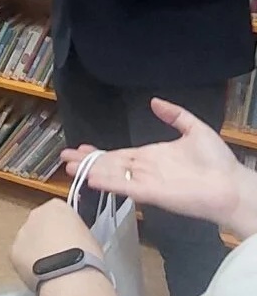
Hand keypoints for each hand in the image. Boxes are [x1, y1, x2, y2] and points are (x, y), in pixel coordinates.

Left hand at [11, 199, 103, 290]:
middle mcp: (35, 214)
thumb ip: (74, 232)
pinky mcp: (13, 251)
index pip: (58, 213)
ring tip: (51, 270)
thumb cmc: (87, 255)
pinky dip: (28, 266)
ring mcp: (22, 232)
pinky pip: (21, 257)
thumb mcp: (88, 235)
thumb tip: (71, 241)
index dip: (64, 230)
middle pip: (40, 225)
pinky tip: (40, 276)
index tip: (70, 242)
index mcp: (56, 206)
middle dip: (46, 238)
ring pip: (29, 241)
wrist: (70, 275)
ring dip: (36, 251)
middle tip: (59, 256)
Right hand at [62, 98, 256, 237]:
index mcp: (152, 156)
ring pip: (112, 175)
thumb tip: (154, 101)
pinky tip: (91, 178)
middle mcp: (145, 169)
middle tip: (64, 158)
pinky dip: (108, 183)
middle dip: (87, 161)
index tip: (80, 148)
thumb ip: (174, 115)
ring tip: (68, 168)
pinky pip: (125, 187)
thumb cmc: (217, 161)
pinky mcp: (152, 194)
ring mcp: (146, 182)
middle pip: (110, 164)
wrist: (232, 186)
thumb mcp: (194, 129)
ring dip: (90, 171)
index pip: (119, 154)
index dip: (99, 152)